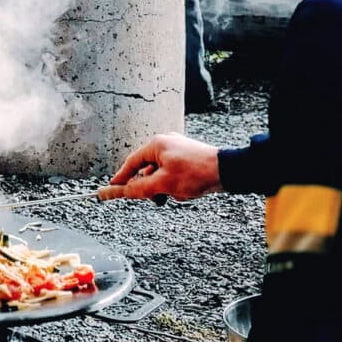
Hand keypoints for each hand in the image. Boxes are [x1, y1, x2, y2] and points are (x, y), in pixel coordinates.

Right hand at [97, 132, 222, 201]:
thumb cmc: (196, 173)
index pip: (132, 162)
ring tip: (178, 194)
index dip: (122, 177)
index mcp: (156, 144)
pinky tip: (186, 191)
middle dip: (152, 186)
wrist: (228, 171)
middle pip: (147, 169)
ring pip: (161, 174)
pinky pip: (173, 173)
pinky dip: (176, 185)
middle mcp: (166, 143)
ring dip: (165, 187)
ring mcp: (178, 150)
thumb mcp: (163, 184)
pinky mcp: (188, 158)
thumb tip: (120, 192)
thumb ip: (139, 188)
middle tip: (157, 198)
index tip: (113, 188)